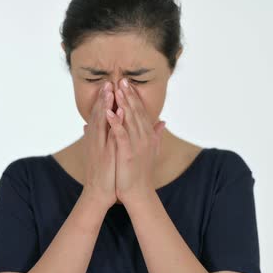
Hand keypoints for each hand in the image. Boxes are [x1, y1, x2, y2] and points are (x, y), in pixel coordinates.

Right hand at [81, 81, 117, 209]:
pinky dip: (112, 124)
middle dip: (103, 98)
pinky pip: (108, 136)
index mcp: (95, 139)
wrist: (97, 193)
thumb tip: (86, 125)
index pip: (99, 116)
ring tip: (110, 90)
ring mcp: (99, 147)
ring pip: (101, 122)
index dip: (102, 100)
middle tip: (108, 81)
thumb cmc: (101, 173)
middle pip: (98, 115)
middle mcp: (95, 140)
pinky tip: (116, 113)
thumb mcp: (98, 152)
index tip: (108, 86)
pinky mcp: (105, 154)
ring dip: (105, 105)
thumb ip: (94, 137)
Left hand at [105, 78, 165, 204]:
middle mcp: (144, 137)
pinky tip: (110, 113)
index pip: (140, 112)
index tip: (127, 83)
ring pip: (129, 120)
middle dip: (128, 95)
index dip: (134, 97)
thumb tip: (163, 122)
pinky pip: (121, 135)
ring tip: (116, 90)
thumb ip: (156, 135)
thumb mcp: (150, 150)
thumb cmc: (141, 172)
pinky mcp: (128, 154)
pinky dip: (116, 123)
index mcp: (147, 135)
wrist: (138, 193)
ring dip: (122, 104)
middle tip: (121, 79)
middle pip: (136, 112)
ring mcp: (137, 145)